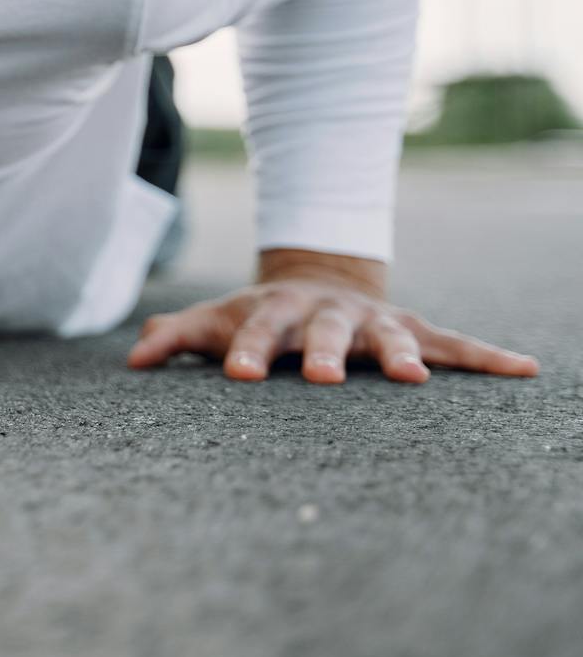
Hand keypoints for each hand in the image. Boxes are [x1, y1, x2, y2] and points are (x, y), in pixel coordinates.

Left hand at [126, 271, 539, 383]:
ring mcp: (373, 321)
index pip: (255, 330)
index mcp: (275, 310)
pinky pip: (454, 344)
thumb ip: (175, 337)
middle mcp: (326, 313)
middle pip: (323, 332)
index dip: (245, 350)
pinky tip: (524, 370)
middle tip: (323, 379)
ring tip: (412, 378)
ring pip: (388, 336)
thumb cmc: (258, 316)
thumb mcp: (214, 321)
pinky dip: (488, 357)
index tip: (236, 375)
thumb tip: (132, 361)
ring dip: (402, 356)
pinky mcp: (413, 330)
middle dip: (324, 353)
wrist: (317, 277)